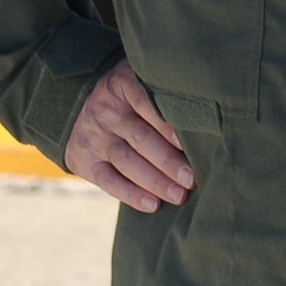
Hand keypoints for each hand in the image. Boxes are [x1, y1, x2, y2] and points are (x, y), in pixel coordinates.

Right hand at [63, 59, 196, 212]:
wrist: (80, 108)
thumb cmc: (130, 96)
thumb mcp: (140, 80)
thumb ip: (164, 92)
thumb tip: (204, 118)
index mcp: (122, 84)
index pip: (146, 103)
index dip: (167, 124)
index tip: (187, 142)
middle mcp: (106, 110)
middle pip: (140, 137)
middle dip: (168, 160)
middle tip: (191, 178)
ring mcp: (94, 137)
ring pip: (126, 161)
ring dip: (155, 181)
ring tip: (179, 195)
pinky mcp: (85, 162)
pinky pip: (108, 181)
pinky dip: (131, 194)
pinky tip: (153, 204)